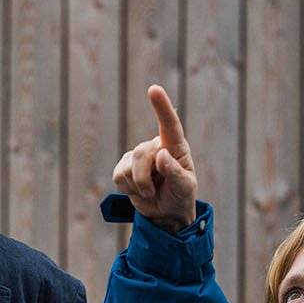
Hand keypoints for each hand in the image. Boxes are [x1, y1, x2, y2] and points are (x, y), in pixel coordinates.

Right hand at [112, 84, 198, 233]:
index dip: (161, 107)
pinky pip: (118, 175)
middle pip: (141, 153)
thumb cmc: (180, 195)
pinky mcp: (124, 167)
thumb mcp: (184, 188)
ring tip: (149, 192)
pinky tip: (137, 190)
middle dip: (143, 178)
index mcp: (175, 147)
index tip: (154, 90)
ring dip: (137, 185)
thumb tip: (161, 156)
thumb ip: (175, 172)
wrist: (165, 212)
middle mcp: (156, 146)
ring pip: (128, 166)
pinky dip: (128, 188)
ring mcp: (138, 156)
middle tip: (152, 193)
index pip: (169, 125)